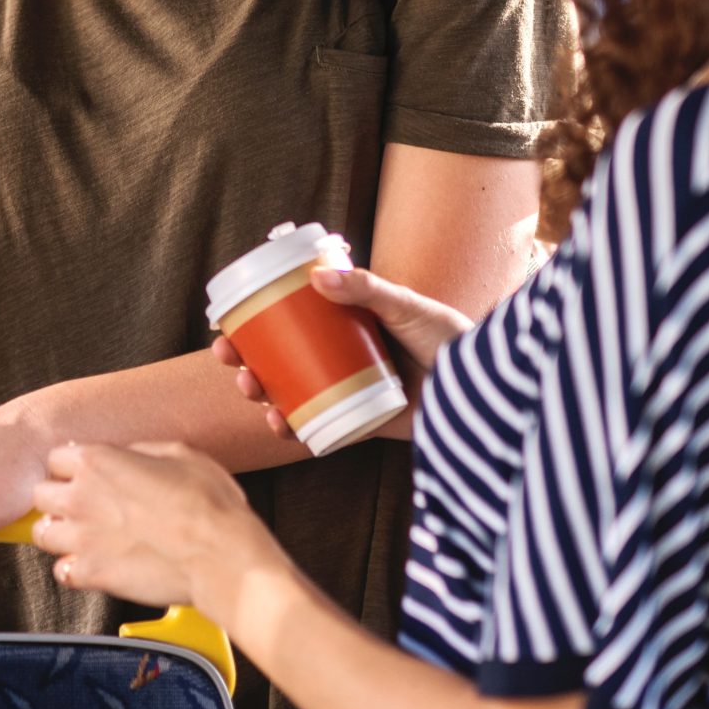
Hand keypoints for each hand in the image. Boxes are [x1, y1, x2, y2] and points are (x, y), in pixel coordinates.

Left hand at [30, 442, 279, 618]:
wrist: (220, 556)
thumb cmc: (207, 504)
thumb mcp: (178, 453)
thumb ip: (139, 452)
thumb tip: (126, 456)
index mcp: (98, 462)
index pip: (55, 458)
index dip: (72, 467)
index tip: (83, 475)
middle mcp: (80, 498)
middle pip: (40, 494)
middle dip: (58, 498)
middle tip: (82, 505)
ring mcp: (81, 539)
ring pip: (42, 534)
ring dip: (60, 533)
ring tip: (84, 536)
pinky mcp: (91, 574)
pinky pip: (61, 572)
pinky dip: (73, 569)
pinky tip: (94, 563)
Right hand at [212, 266, 469, 443]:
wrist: (483, 393)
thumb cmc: (451, 340)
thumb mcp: (409, 307)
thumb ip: (370, 290)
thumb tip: (320, 278)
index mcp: (345, 326)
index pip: (289, 320)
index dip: (253, 322)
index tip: (226, 320)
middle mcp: (340, 360)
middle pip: (279, 360)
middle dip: (245, 362)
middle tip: (230, 359)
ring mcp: (346, 393)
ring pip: (290, 395)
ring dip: (261, 395)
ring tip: (252, 390)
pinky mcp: (359, 425)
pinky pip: (317, 430)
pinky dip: (293, 429)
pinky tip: (279, 424)